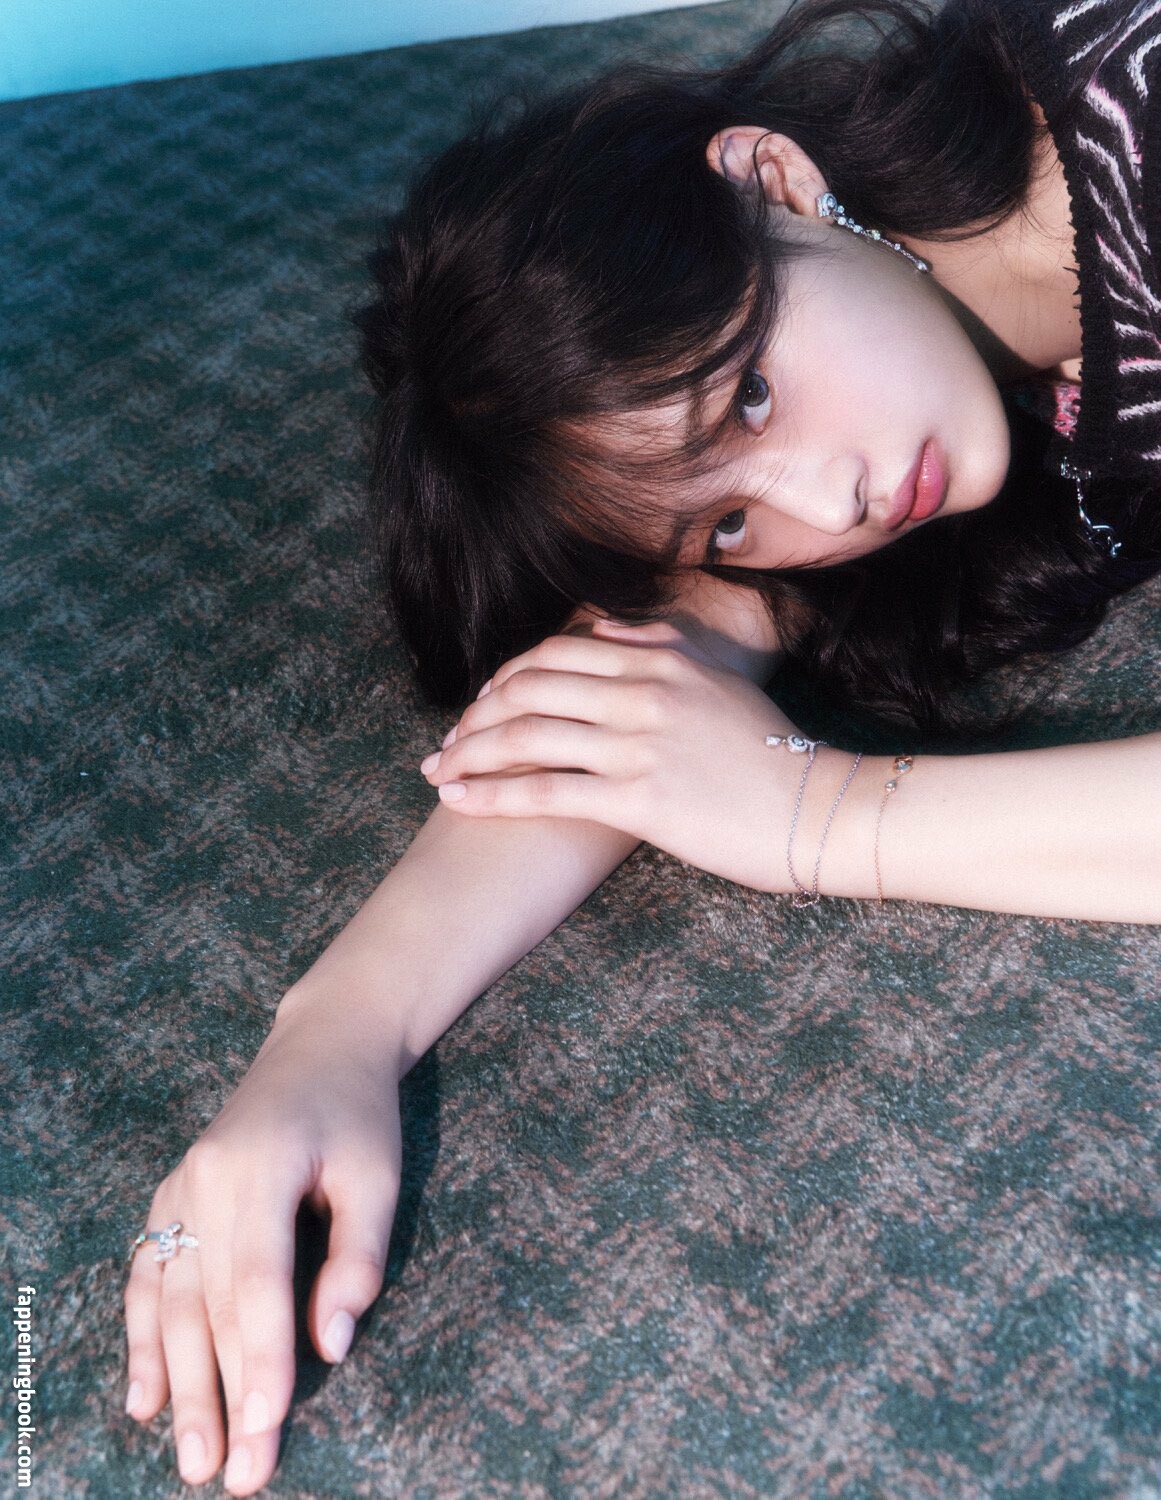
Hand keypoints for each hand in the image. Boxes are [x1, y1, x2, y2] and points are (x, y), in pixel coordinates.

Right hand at [124, 997, 401, 1494]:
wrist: (321, 1046)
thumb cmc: (359, 1112)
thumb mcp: (378, 1174)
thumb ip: (358, 1256)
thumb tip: (333, 1344)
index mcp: (260, 1167)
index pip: (257, 1280)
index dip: (263, 1356)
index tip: (270, 1426)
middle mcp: (205, 1180)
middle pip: (209, 1303)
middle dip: (223, 1394)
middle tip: (235, 1475)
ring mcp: (180, 1188)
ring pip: (171, 1301)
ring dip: (180, 1383)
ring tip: (192, 1457)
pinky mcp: (172, 1197)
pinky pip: (147, 1275)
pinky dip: (142, 1338)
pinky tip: (144, 1397)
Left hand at [419, 619, 818, 892]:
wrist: (819, 809)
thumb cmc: (770, 753)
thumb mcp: (716, 682)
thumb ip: (658, 648)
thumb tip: (604, 628)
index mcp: (657, 661)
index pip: (553, 655)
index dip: (503, 679)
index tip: (479, 707)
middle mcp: (641, 692)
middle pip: (527, 690)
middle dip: (473, 718)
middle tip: (445, 745)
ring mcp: (638, 743)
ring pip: (526, 737)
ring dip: (469, 755)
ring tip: (437, 774)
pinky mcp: (639, 798)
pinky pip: (546, 791)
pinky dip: (491, 795)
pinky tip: (458, 802)